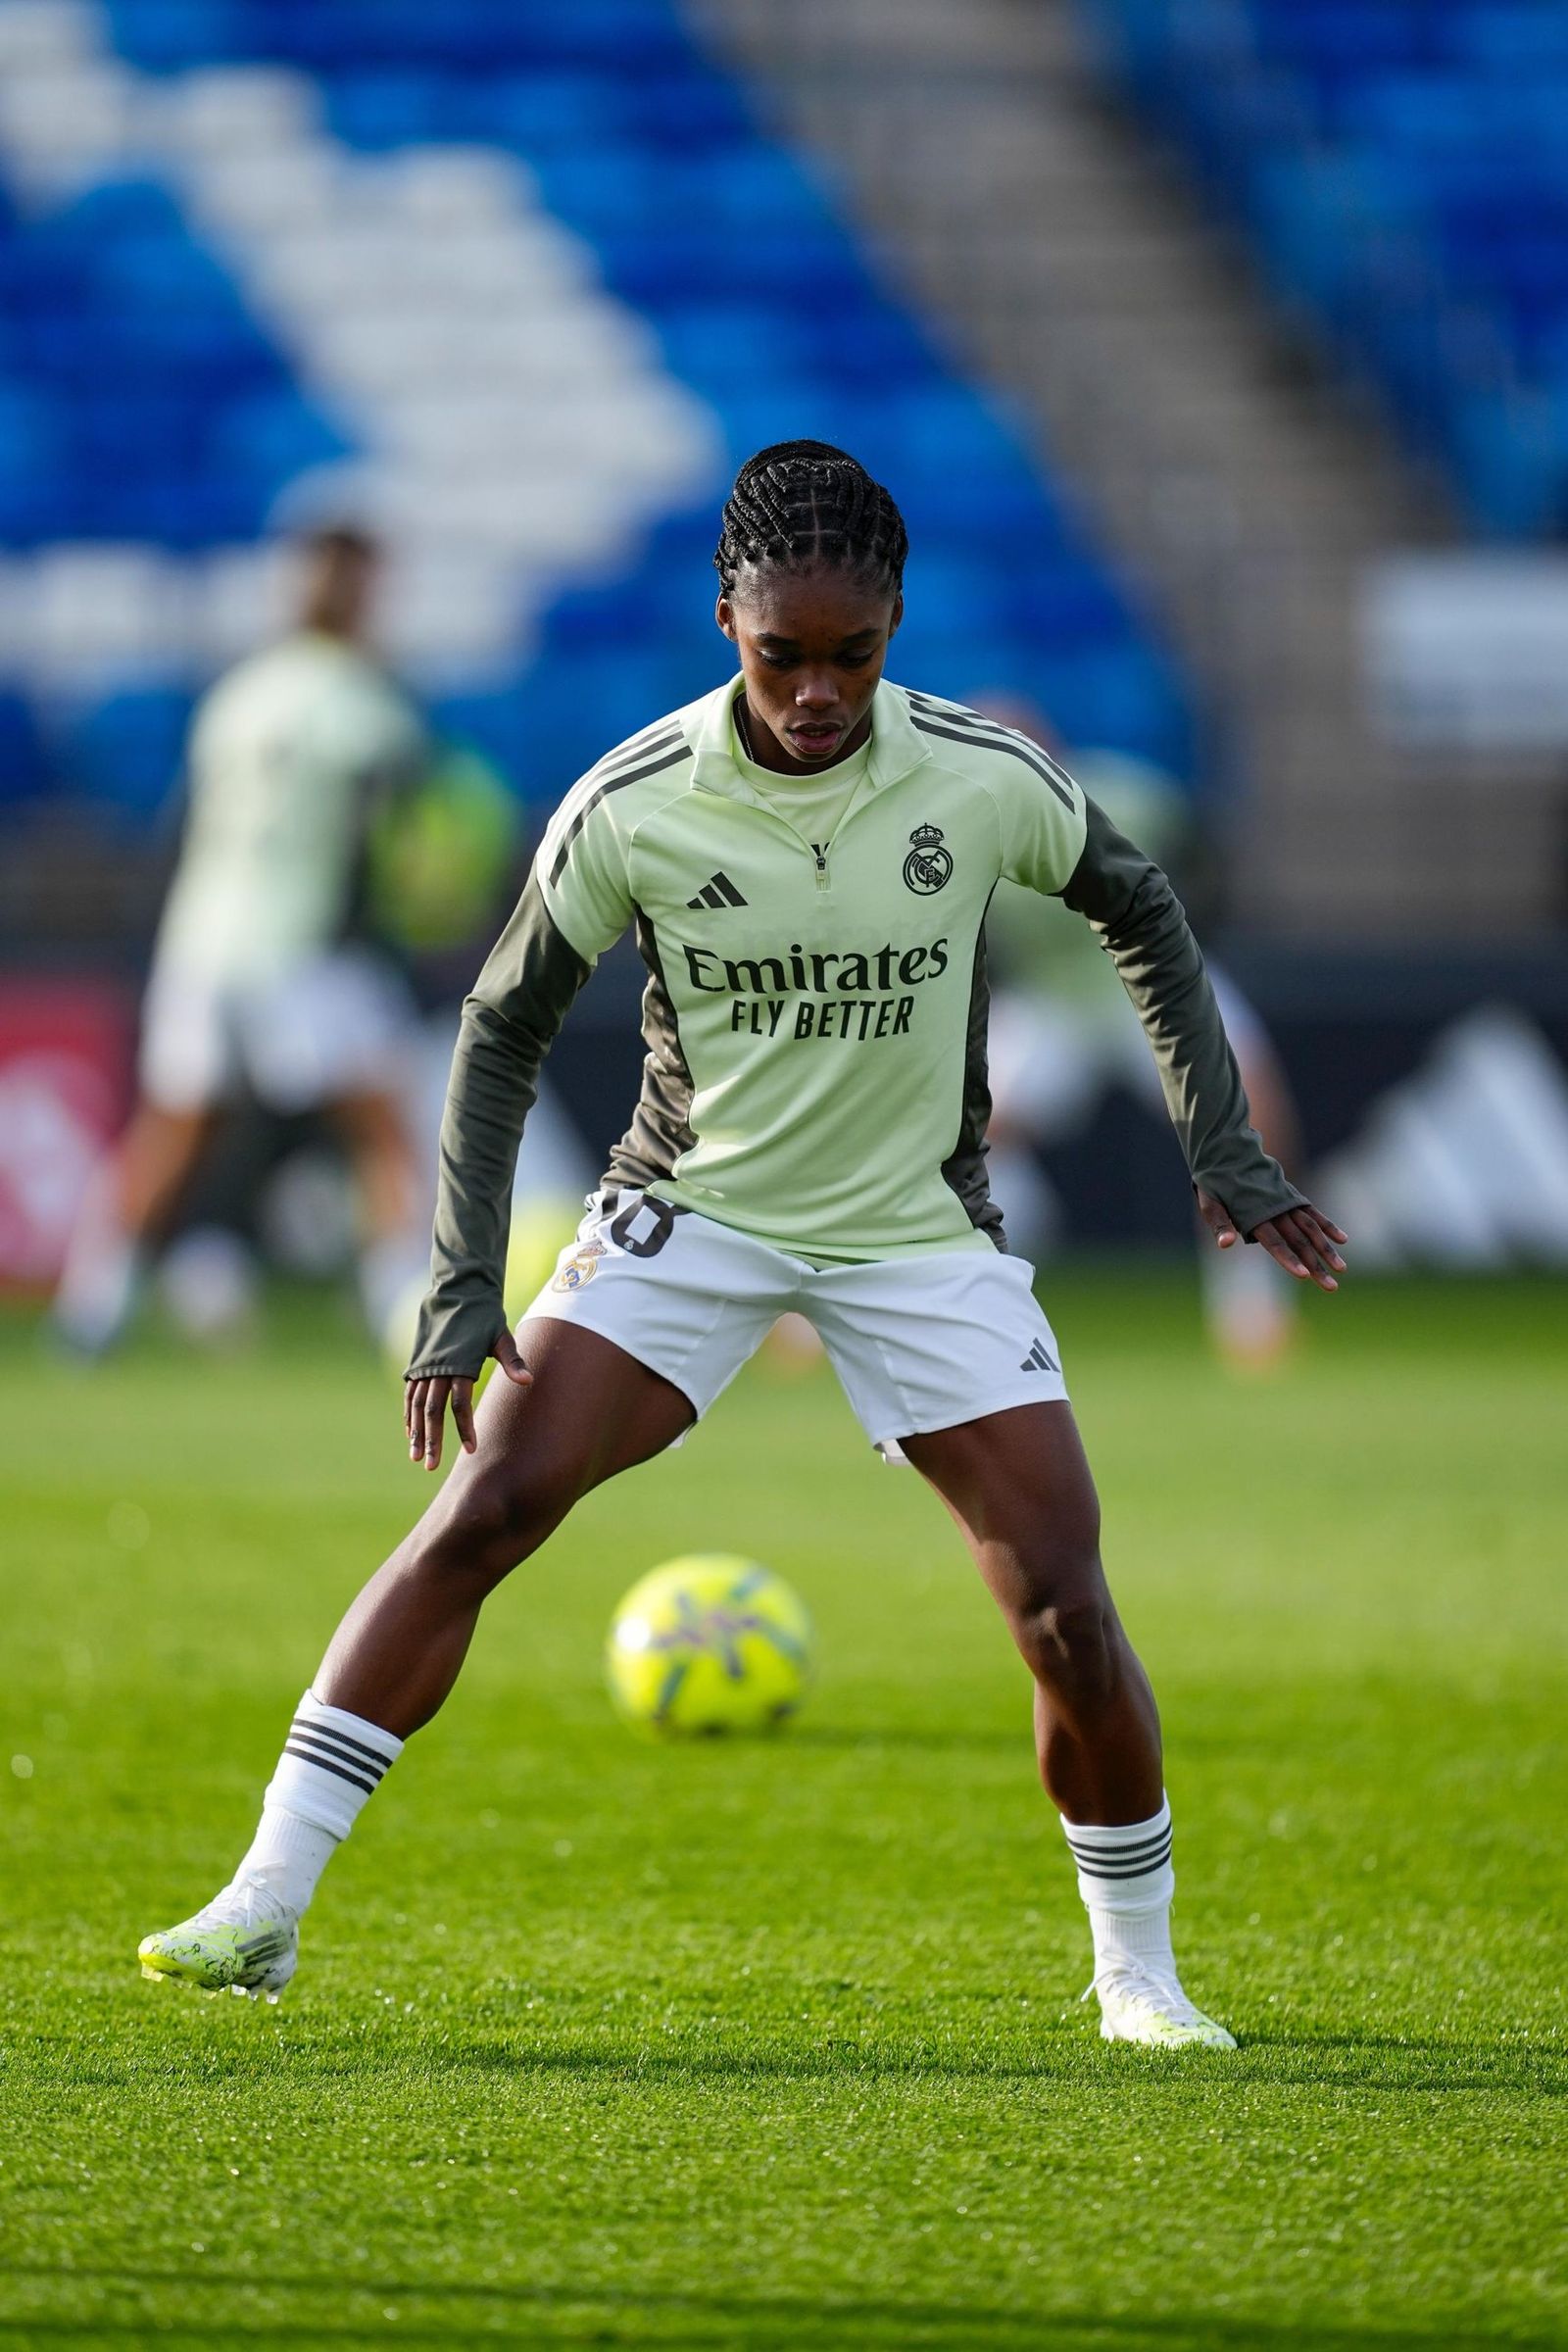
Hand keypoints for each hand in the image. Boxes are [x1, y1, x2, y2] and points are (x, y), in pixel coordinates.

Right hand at [404, 1327, 532, 1472]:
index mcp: (460, 1363)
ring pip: (416, 1406)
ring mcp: (423, 1367)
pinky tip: (410, 1433)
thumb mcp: (501, 1336)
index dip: (465, 1428)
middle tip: (431, 1466)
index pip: (460, 1404)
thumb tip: (528, 1381)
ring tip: (416, 1458)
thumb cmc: (485, 1316)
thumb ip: (512, 1360)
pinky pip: (409, 1395)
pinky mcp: (416, 1364)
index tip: (472, 1449)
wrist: (458, 1291)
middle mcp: (437, 1368)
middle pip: (432, 1411)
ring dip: (416, 1433)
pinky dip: (409, 1415)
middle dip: (432, 1440)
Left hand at [1196, 1191, 1347, 1292]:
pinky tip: (1343, 1240)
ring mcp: (1287, 1202)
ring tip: (1342, 1269)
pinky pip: (1313, 1213)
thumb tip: (1226, 1245)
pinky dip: (1328, 1225)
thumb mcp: (1210, 1203)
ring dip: (1327, 1249)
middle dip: (1316, 1265)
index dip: (1288, 1259)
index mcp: (1255, 1215)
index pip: (1274, 1242)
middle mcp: (1276, 1209)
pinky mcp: (1293, 1196)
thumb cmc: (1216, 1183)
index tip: (1303, 1275)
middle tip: (1331, 1286)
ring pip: (1312, 1229)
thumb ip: (1220, 1224)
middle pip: (1299, 1241)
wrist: (1228, 1151)